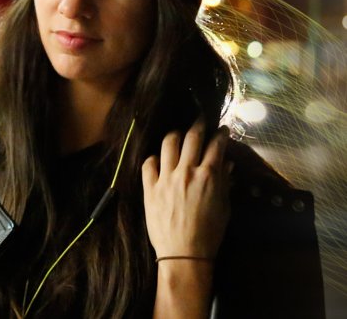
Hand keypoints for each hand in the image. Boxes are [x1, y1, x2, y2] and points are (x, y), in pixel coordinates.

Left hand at [142, 120, 231, 259]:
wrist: (184, 255)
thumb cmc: (209, 233)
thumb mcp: (223, 207)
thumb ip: (224, 182)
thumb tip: (227, 163)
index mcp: (208, 176)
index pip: (216, 145)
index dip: (220, 134)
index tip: (222, 129)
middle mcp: (187, 171)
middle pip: (192, 137)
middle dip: (198, 124)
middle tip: (200, 119)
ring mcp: (166, 178)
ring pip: (168, 144)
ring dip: (175, 135)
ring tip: (178, 134)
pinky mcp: (150, 187)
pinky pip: (149, 163)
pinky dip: (154, 158)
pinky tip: (158, 159)